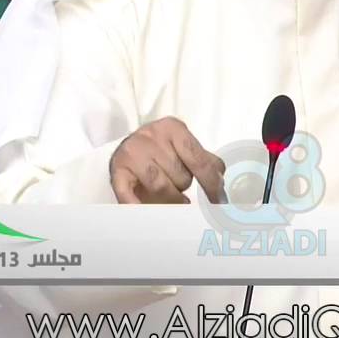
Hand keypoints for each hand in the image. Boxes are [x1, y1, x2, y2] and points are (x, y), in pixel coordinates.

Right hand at [109, 117, 226, 204]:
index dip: (211, 184)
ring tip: (169, 196)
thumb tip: (221, 178)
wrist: (128, 147)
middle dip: (183, 186)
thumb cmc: (160, 149)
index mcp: (173, 128)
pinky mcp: (117, 170)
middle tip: (178, 186)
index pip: (199, 160)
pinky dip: (138, 205)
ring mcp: (131, 152)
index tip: (219, 201)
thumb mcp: (183, 147)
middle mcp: (150, 136)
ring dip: (169, 197)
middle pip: (180, 176)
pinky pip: (129, 194)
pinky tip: (145, 209)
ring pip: (160, 187)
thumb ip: (205, 160)